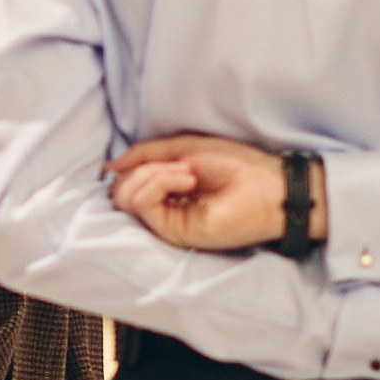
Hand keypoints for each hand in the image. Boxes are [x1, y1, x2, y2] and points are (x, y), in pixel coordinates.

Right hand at [109, 133, 286, 251]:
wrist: (269, 186)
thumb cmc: (237, 165)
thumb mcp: (182, 148)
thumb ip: (144, 155)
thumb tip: (110, 169)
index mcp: (165, 190)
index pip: (125, 180)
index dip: (135, 163)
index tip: (165, 158)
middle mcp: (163, 208)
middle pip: (120, 189)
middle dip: (145, 168)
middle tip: (182, 166)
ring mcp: (166, 222)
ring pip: (125, 196)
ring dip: (153, 174)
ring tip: (187, 174)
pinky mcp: (172, 231)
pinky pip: (141, 202)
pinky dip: (159, 182)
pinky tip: (187, 181)